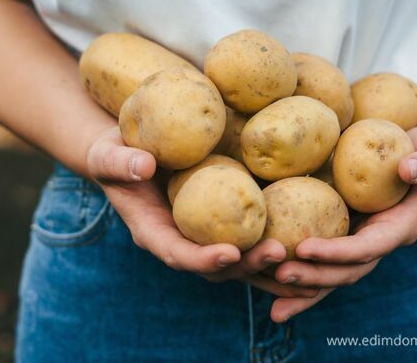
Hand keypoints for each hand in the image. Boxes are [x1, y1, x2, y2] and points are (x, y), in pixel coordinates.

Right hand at [87, 126, 317, 297]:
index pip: (177, 254)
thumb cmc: (115, 153)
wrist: (130, 151)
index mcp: (153, 231)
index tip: (230, 253)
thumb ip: (120, 163)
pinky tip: (307, 236)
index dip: (202, 259)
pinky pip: (249, 234)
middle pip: (216, 264)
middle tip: (280, 251)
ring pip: (240, 258)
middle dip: (248, 264)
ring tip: (307, 255)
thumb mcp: (108, 154)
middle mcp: (181, 239)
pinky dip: (275, 241)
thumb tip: (143, 165)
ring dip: (270, 262)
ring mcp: (202, 232)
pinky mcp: (220, 219)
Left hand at [269, 124, 416, 321]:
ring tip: (266, 295)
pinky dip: (298, 264)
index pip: (368, 247)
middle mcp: (378, 238)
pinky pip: (320, 249)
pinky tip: (266, 270)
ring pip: (330, 269)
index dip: (338, 252)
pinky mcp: (344, 226)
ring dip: (302, 283)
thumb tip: (408, 170)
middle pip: (345, 268)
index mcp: (400, 226)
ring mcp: (360, 236)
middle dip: (314, 276)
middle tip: (277, 276)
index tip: (304, 248)